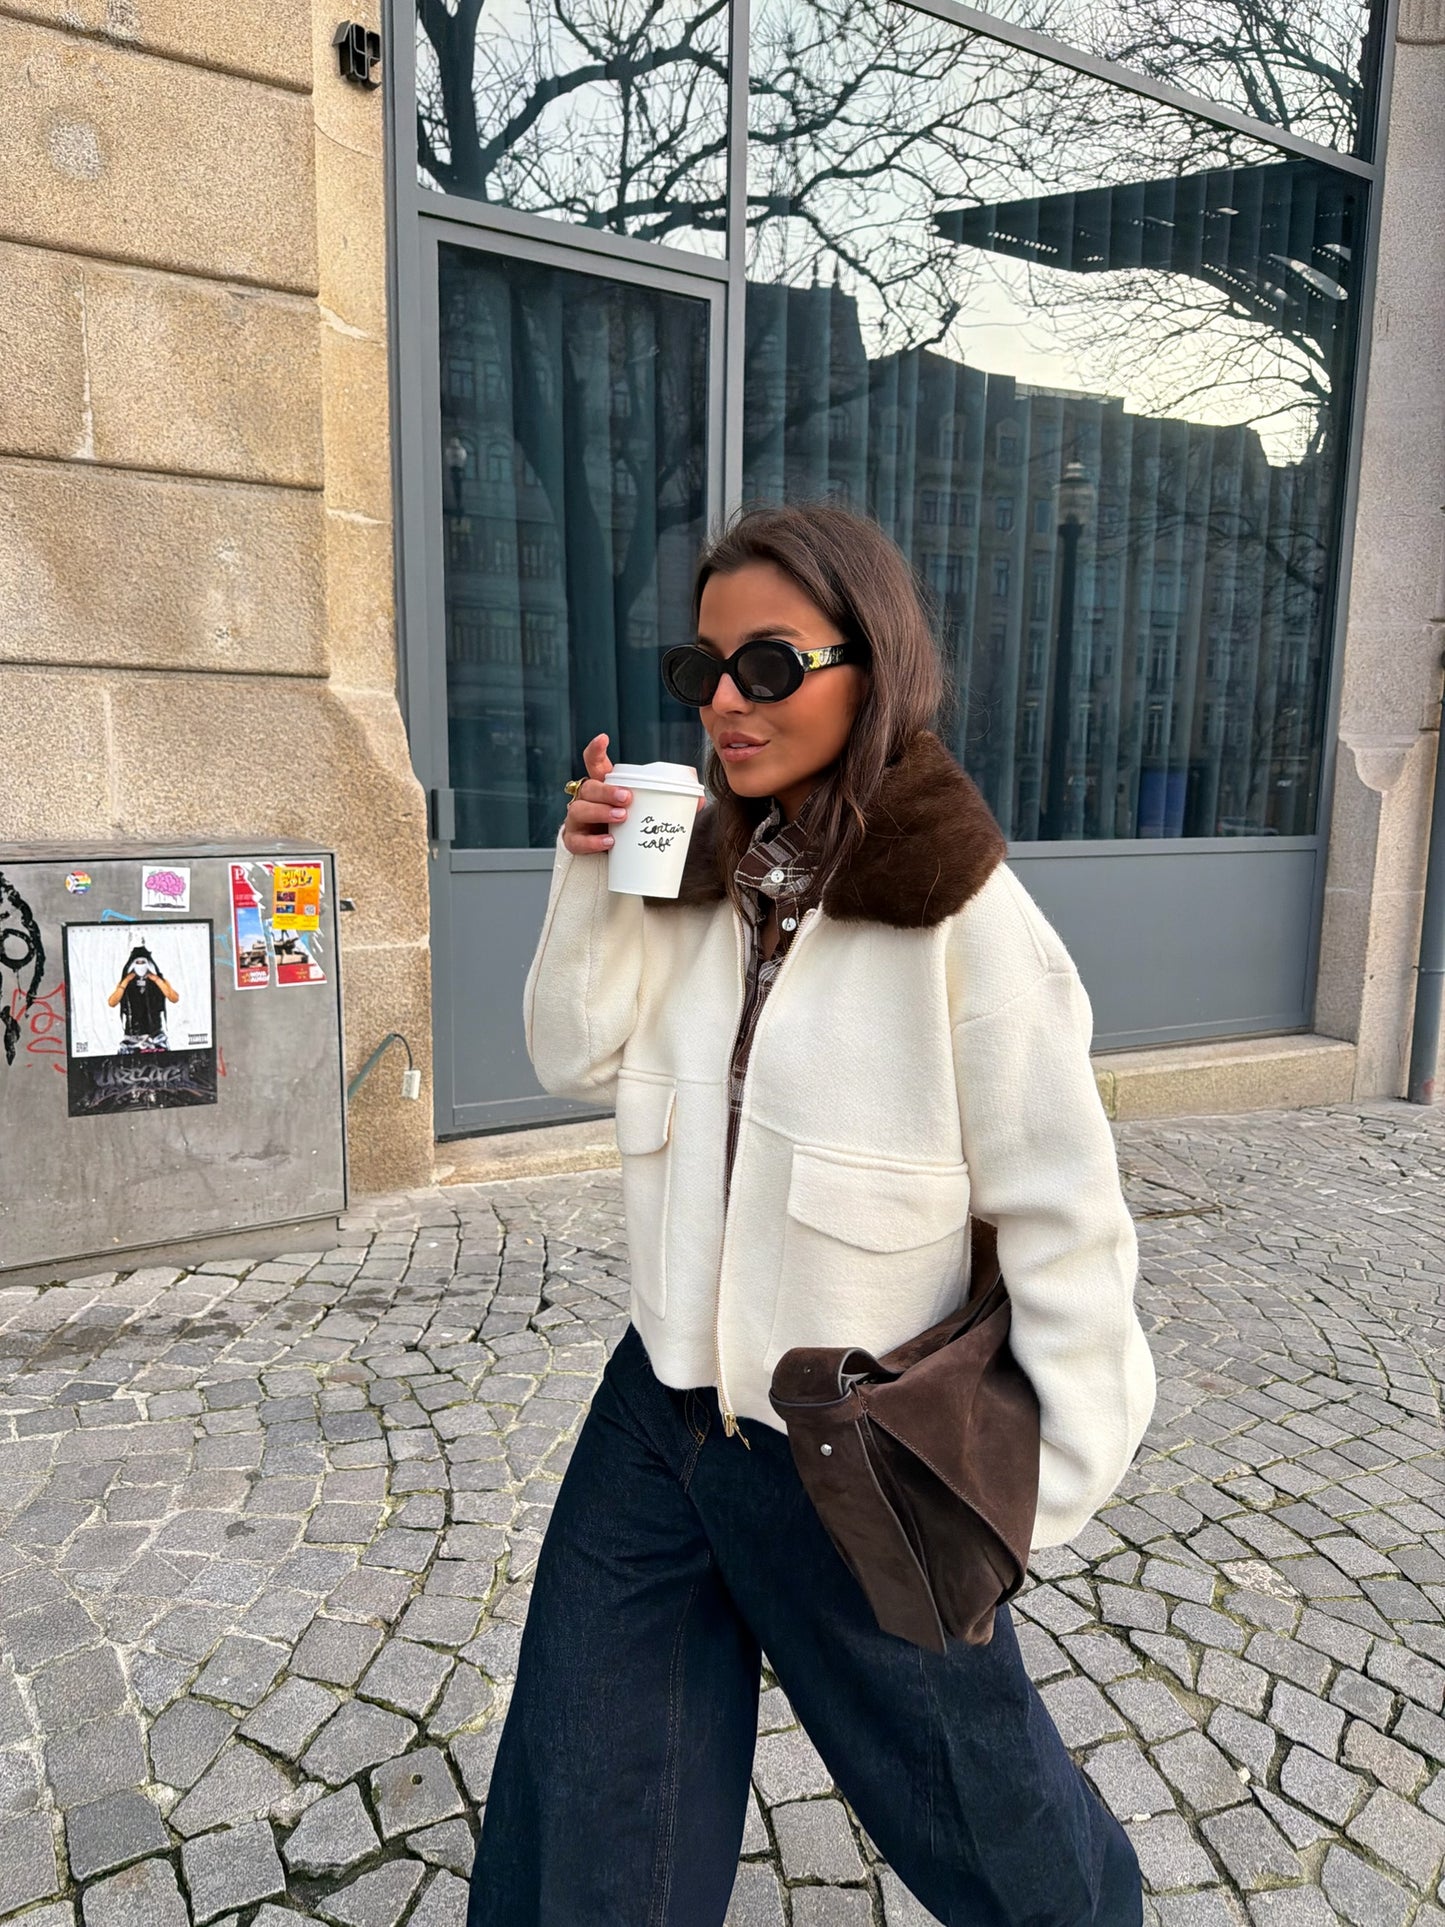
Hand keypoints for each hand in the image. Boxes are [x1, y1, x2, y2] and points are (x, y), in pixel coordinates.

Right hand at [562, 733, 702, 856]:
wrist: (614, 856)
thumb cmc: (629, 826)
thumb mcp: (644, 810)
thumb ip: (670, 803)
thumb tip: (700, 800)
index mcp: (603, 786)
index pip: (594, 763)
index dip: (596, 750)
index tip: (604, 738)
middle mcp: (587, 800)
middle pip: (589, 787)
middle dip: (607, 791)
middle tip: (628, 797)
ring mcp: (578, 820)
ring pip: (579, 810)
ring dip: (600, 812)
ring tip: (622, 817)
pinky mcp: (575, 841)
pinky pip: (577, 841)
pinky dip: (593, 842)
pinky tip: (610, 842)